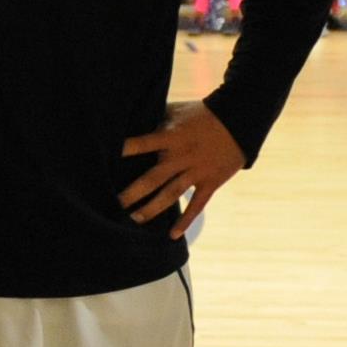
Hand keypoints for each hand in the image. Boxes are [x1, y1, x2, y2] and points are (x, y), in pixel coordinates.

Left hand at [116, 101, 253, 231]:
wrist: (239, 121)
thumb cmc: (201, 115)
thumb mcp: (176, 111)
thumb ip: (154, 119)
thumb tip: (129, 119)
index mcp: (171, 137)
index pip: (143, 143)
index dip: (126, 150)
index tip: (107, 159)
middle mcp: (181, 157)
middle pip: (153, 178)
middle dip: (133, 192)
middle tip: (115, 203)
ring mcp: (196, 172)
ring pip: (170, 194)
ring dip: (152, 208)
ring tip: (134, 219)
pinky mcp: (210, 182)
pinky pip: (196, 205)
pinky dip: (185, 221)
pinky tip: (172, 235)